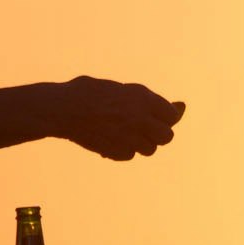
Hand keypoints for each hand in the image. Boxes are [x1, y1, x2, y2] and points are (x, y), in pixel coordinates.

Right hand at [51, 77, 183, 159]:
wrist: (62, 109)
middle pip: (166, 136)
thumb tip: (181, 107)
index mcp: (143, 98)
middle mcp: (140, 119)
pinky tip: (111, 139)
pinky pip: (129, 155)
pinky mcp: (116, 152)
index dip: (164, 116)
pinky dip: (124, 150)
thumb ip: (148, 100)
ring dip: (142, 142)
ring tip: (125, 132)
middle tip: (143, 128)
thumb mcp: (121, 89)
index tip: (153, 115)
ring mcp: (129, 137)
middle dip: (158, 133)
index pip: (172, 115)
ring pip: (150, 149)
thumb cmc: (89, 92)